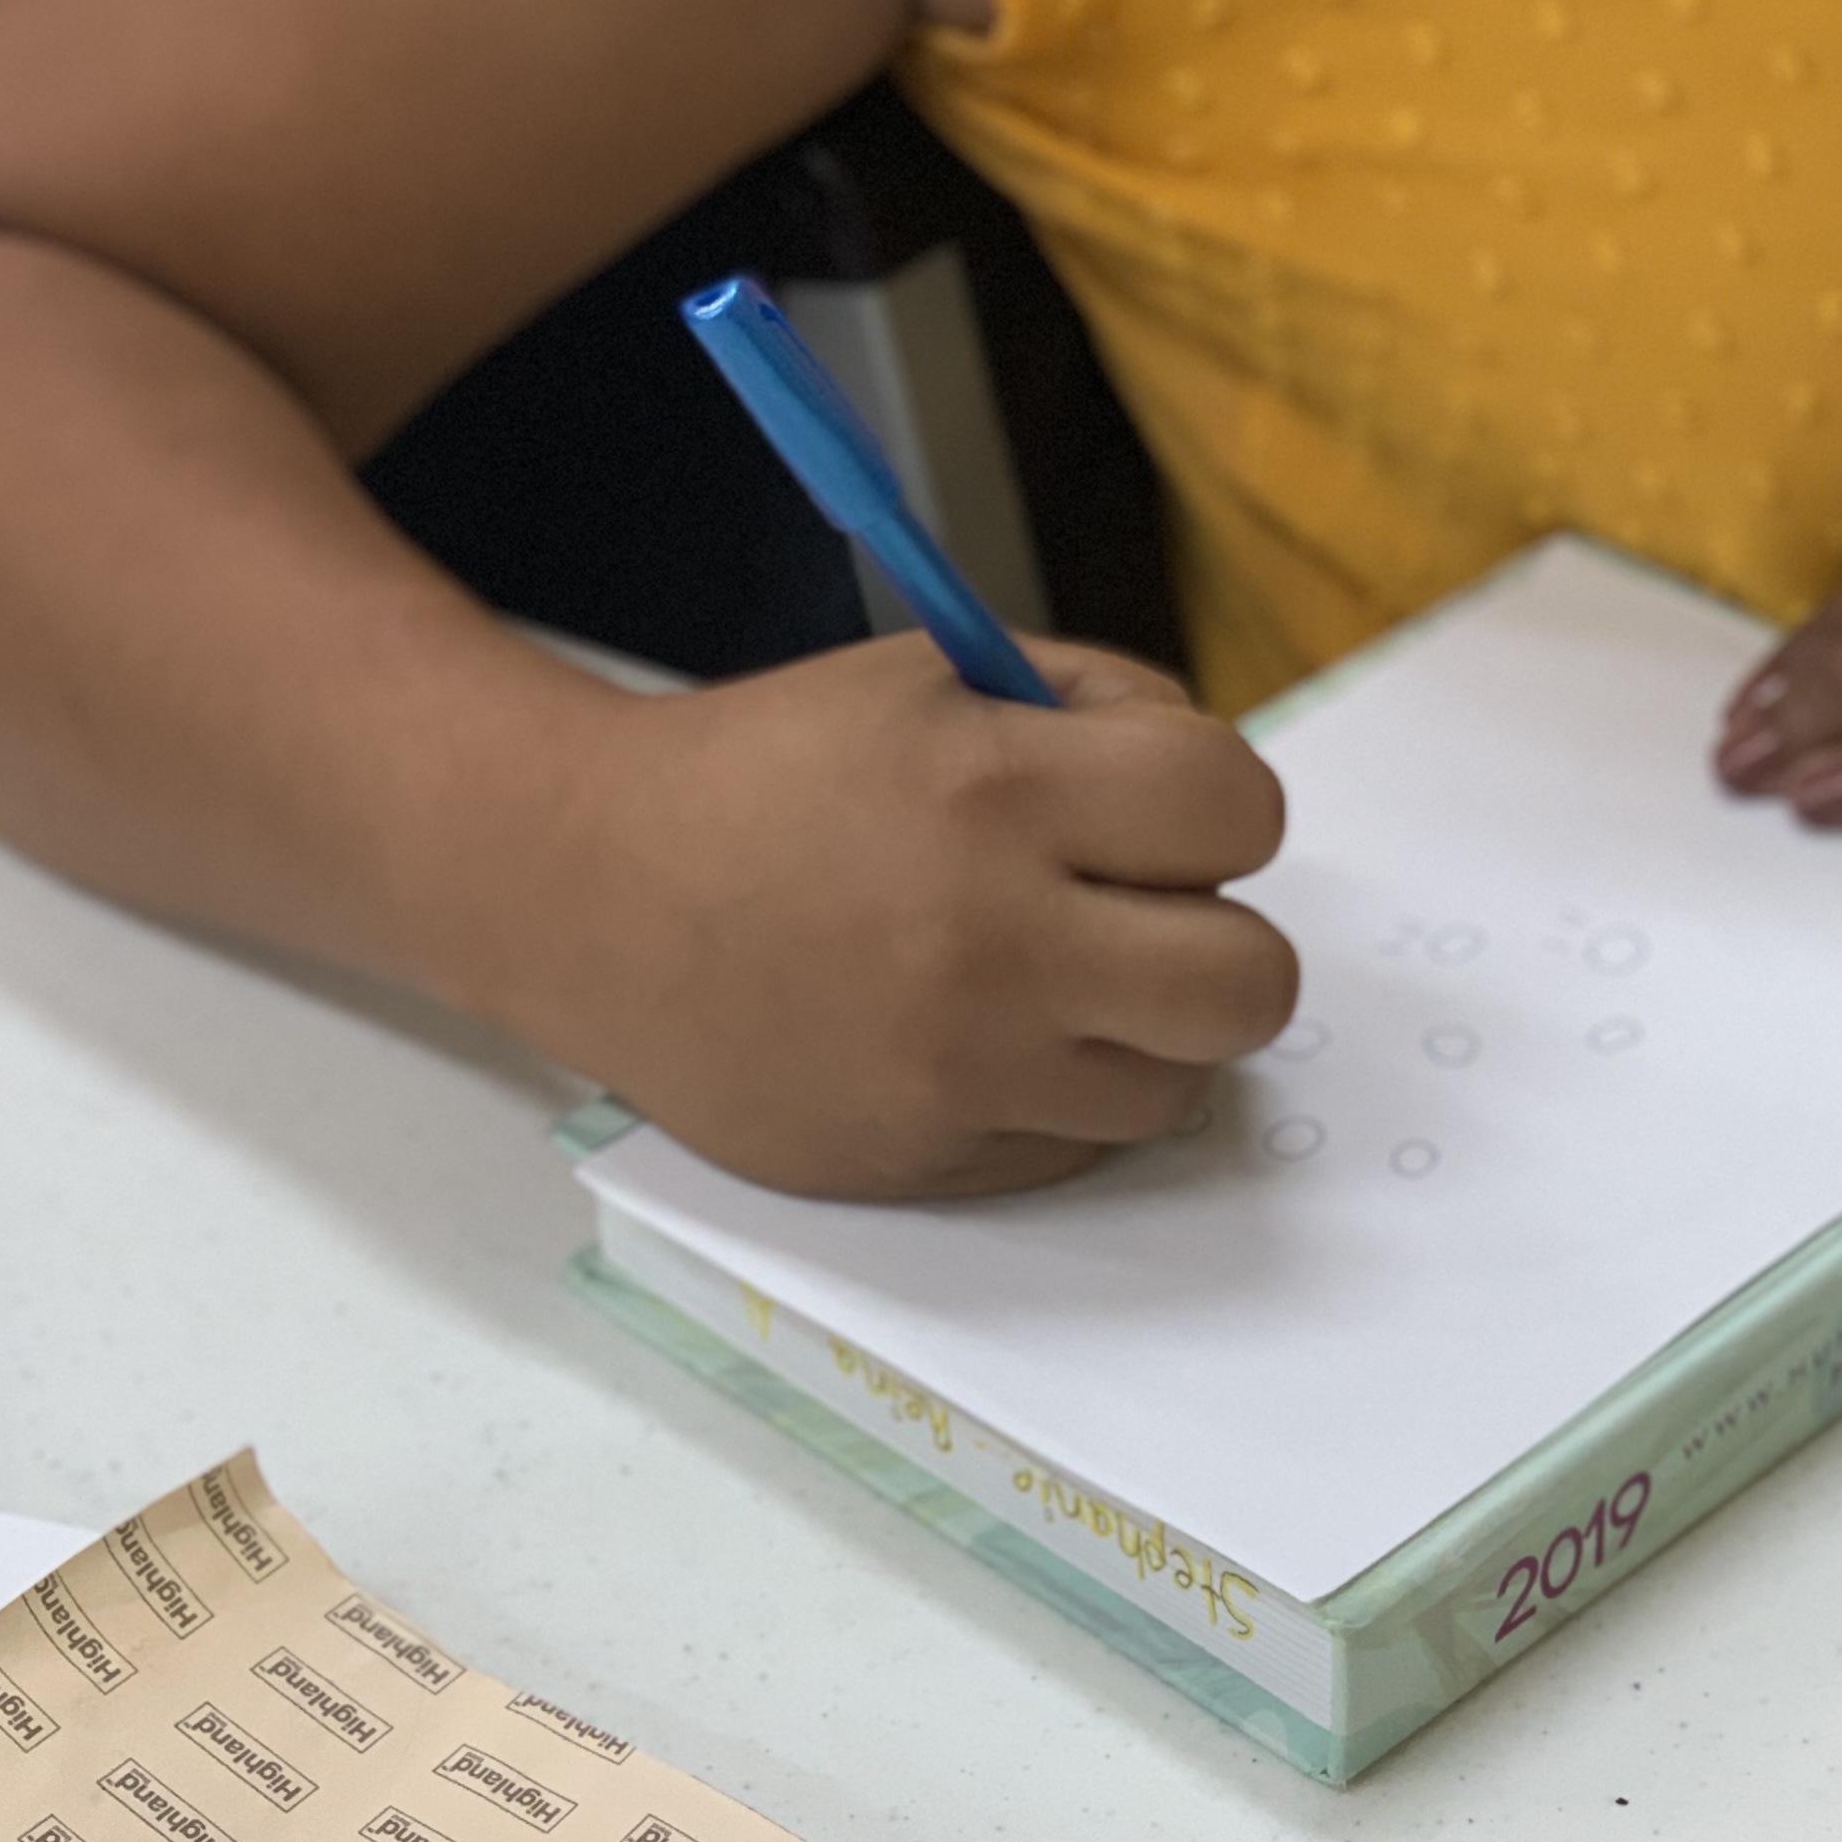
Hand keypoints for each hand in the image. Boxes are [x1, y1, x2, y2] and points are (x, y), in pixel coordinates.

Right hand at [540, 630, 1296, 1198]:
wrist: (591, 895)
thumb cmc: (771, 774)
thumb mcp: (932, 679)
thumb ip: (1094, 709)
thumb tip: (1218, 803)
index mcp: (996, 794)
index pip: (1239, 810)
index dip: (1217, 803)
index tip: (1153, 809)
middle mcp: (991, 948)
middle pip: (1250, 985)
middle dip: (1217, 940)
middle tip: (1138, 916)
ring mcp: (960, 1075)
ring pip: (1177, 1088)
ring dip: (1142, 1032)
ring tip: (1053, 981)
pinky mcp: (925, 1162)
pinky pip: (1077, 1150)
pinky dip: (1057, 1096)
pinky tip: (982, 1038)